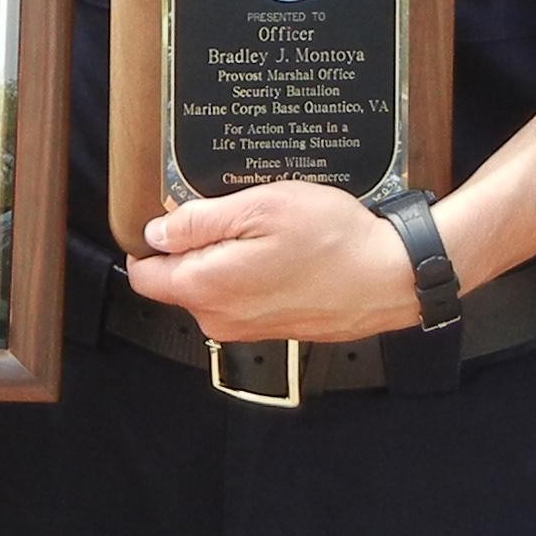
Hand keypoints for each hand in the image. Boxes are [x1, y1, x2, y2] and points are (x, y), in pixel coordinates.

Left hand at [125, 182, 419, 346]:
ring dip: (225, 259)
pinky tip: (282, 253)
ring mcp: (246, 328)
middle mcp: (219, 318)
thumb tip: (155, 232)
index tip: (177, 213)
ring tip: (265, 232)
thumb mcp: (260, 207)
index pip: (145, 274)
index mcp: (205, 287)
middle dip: (193, 246)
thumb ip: (198, 221)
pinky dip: (251, 275)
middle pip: (177, 280)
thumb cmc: (332, 239)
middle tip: (235, 214)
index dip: (153, 240)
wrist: (390, 277)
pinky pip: (242, 298)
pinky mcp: (271, 328)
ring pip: (211, 287)